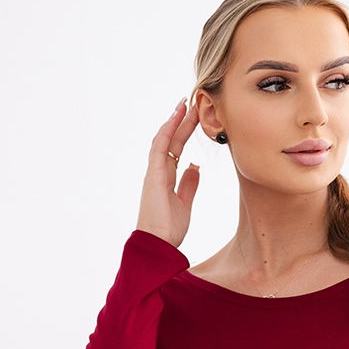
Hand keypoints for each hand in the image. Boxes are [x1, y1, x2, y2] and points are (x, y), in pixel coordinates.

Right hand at [136, 96, 200, 247]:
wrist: (159, 244)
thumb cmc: (169, 230)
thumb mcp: (184, 204)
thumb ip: (188, 186)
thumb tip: (195, 168)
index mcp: (165, 179)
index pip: (175, 150)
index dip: (184, 133)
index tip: (194, 118)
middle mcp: (157, 173)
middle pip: (171, 142)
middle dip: (181, 123)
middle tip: (192, 104)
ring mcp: (154, 173)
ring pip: (164, 140)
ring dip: (174, 122)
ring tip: (184, 104)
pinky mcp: (153, 176)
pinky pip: (160, 148)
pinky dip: (167, 132)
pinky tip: (175, 118)